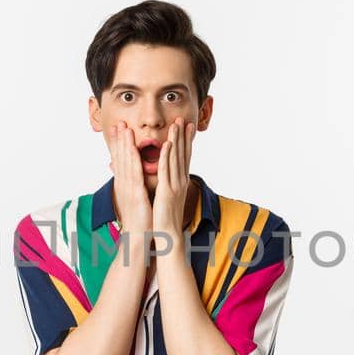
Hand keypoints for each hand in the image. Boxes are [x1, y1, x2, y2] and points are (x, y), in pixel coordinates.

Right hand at [106, 120, 151, 233]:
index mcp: (124, 185)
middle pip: (120, 158)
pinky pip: (135, 174)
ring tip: (124, 128)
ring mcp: (128, 189)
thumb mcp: (133, 200)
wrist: (137, 238)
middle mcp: (123, 185)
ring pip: (125, 162)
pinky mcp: (135, 195)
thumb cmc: (138, 221)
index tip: (117, 130)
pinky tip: (135, 148)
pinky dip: (134, 159)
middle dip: (119, 140)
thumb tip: (132, 179)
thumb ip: (132, 187)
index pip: (120, 161)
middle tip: (118, 123)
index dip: (118, 145)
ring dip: (124, 144)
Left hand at [152, 117, 195, 243]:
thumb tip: (168, 178)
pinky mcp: (167, 192)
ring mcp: (175, 186)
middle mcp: (180, 182)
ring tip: (176, 124)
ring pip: (176, 158)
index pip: (184, 157)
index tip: (187, 127)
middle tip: (183, 118)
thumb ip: (168, 185)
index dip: (186, 141)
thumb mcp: (168, 198)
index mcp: (180, 182)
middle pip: (182, 154)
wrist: (168, 236)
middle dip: (183, 136)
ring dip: (176, 140)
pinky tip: (167, 144)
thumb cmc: (166, 219)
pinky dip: (167, 156)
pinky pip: (167, 171)